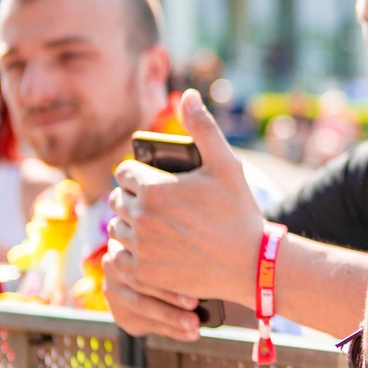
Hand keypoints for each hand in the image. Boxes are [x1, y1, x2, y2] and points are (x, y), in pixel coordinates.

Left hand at [105, 89, 264, 324]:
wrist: (251, 263)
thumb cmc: (240, 212)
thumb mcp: (227, 165)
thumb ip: (203, 127)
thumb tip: (189, 95)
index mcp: (154, 188)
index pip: (123, 173)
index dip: (137, 175)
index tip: (152, 182)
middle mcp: (141, 217)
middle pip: (117, 200)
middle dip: (133, 199)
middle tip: (158, 206)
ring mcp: (140, 247)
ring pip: (116, 229)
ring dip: (130, 226)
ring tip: (154, 228)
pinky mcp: (143, 273)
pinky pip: (118, 258)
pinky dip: (129, 253)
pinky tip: (149, 250)